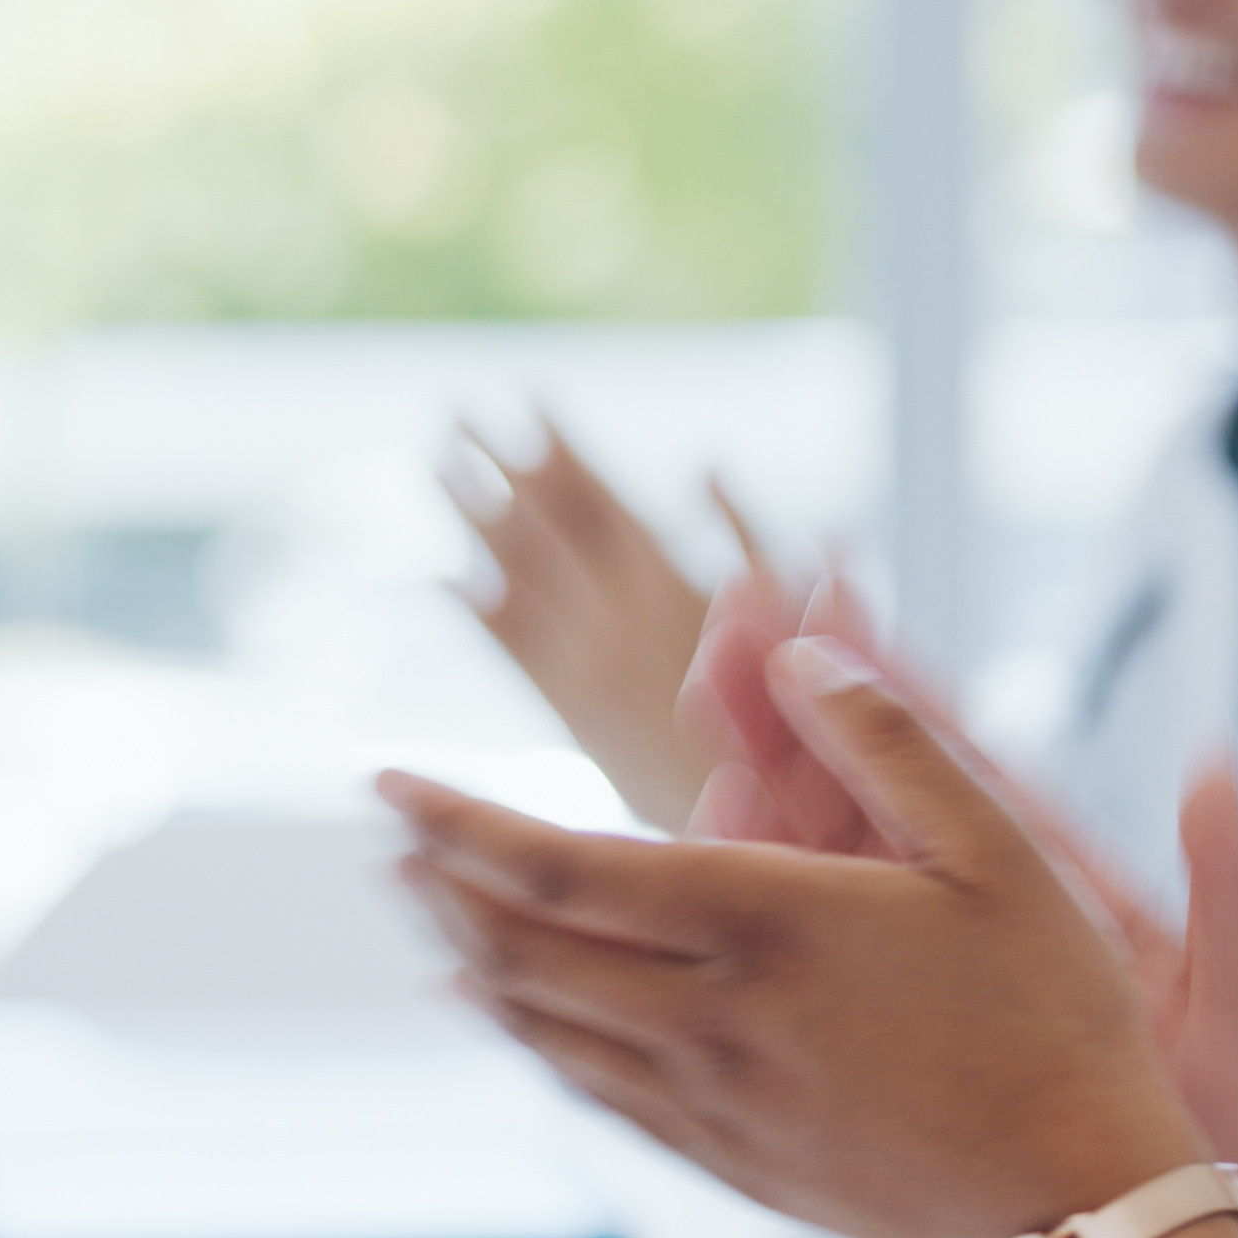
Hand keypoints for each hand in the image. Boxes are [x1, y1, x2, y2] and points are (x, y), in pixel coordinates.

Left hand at [389, 635, 1211, 1237]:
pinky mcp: (731, 1160)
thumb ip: (887, 741)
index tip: (386, 780)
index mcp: (769, 923)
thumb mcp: (997, 849)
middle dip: (440, 881)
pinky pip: (593, 1093)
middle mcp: (714, 1017)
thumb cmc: (1053, 1013)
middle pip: (521, 948)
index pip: (560, 866)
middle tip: (390, 833)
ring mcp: (713, 1100)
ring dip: (468, 957)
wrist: (1077, 1196)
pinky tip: (508, 1016)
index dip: (458, 820)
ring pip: (542, 1025)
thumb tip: (799, 652)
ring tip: (426, 905)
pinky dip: (527, 1041)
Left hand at [447, 415, 791, 831]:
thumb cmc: (802, 727)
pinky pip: (511, 652)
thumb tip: (708, 461)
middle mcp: (613, 622)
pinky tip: (440, 577)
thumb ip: (751, 536)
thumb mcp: (799, 615)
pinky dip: (474, 610)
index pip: (598, 501)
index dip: (559, 448)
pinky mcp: (572, 718)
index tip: (524, 395)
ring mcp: (583, 670)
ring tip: (435, 463)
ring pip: (512, 578)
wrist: (764, 842)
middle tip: (454, 409)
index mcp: (668, 589)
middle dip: (500, 467)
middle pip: (543, 528)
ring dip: (472, 519)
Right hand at [667, 574, 1237, 1224]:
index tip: (835, 588)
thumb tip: (1220, 767)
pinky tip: (685, 852)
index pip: (972, 763)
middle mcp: (989, 921)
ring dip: (760, 780)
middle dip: (800, 700)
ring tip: (701, 691)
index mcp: (1071, 891)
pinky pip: (805, 964)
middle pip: (874, 792)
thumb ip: (1235, 893)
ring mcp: (930, 979)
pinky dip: (746, 906)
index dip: (899, 678)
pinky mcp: (890, 1042)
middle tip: (730, 612)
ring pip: (823, 866)